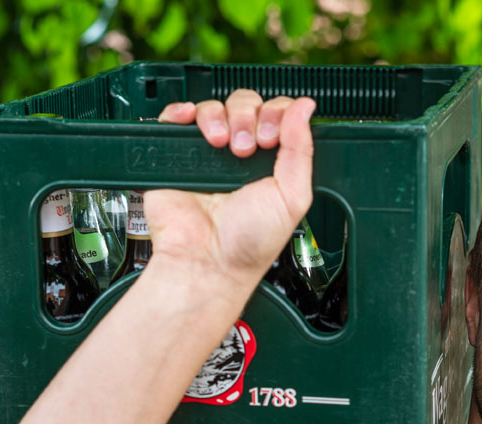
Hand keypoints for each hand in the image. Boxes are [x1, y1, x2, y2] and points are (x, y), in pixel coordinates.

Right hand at [140, 90, 315, 293]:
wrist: (208, 262)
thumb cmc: (249, 243)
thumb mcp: (292, 197)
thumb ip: (301, 150)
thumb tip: (306, 107)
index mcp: (270, 162)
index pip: (276, 114)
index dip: (277, 115)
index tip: (273, 139)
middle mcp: (238, 153)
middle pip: (245, 103)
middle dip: (249, 116)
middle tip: (247, 147)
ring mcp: (207, 153)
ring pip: (213, 107)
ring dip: (219, 116)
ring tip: (221, 146)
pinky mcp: (176, 156)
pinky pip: (176, 117)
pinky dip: (183, 111)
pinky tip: (192, 122)